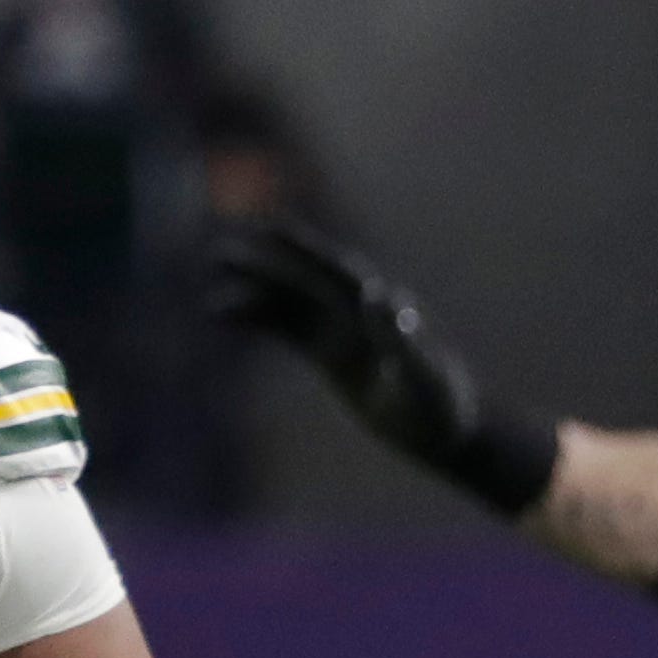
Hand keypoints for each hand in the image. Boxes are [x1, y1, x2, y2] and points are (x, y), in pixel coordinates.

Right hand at [211, 221, 554, 514]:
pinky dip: (256, 321)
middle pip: (304, 280)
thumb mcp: (426, 377)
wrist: (446, 431)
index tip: (269, 227)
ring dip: (252, 294)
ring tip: (210, 296)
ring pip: (288, 304)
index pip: (336, 270)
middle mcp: (358, 311)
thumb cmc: (442, 406)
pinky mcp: (330, 354)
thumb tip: (380, 296)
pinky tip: (223, 317)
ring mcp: (342, 330)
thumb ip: (404, 339)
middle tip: (220, 252)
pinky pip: (286, 330)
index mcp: (382, 308)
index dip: (303, 249)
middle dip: (265, 266)